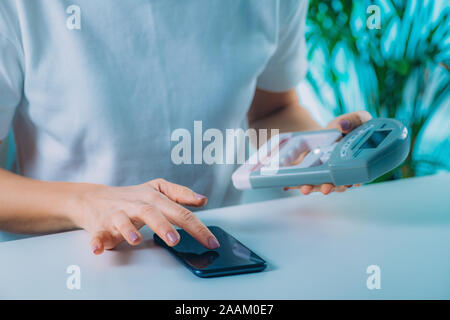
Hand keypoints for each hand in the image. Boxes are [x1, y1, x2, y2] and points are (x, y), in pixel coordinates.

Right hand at [71, 179, 219, 254]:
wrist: (94, 199)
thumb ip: (181, 194)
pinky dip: (97, 241)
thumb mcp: (158, 189)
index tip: (211, 241)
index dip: (197, 227)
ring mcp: (118, 215)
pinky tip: (99, 248)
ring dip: (129, 230)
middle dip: (162, 226)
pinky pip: (98, 234)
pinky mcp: (101, 226)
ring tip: (136, 240)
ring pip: (123, 221)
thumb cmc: (132, 197)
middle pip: (151, 213)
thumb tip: (202, 199)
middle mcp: (137, 205)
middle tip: (175, 240)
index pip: (179, 211)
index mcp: (154, 197)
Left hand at [285, 110, 371, 194]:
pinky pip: (308, 179)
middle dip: (331, 187)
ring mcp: (328, 172)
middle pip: (338, 184)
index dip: (352, 181)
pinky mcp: (314, 170)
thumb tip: (342, 125)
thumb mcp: (356, 119)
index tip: (347, 183)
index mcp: (358, 162)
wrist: (330, 130)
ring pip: (322, 184)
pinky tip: (291, 185)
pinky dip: (299, 183)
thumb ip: (355, 120)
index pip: (357, 176)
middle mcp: (343, 171)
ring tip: (306, 188)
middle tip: (325, 188)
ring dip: (315, 188)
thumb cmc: (348, 127)